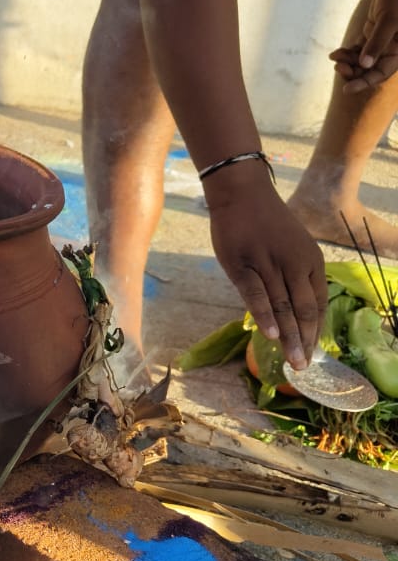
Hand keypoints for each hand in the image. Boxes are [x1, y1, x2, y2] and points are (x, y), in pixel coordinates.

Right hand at [204, 170, 326, 369]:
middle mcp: (295, 264)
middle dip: (305, 341)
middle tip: (302, 366)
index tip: (311, 353)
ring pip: (283, 306)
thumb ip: (294, 277)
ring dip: (289, 337)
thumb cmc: (266, 223)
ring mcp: (269, 264)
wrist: (243, 194)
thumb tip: (293, 311)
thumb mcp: (291, 248)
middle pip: (304, 309)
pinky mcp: (244, 265)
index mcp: (311, 261)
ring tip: (292, 361)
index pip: (318, 303)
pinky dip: (265, 315)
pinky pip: (257, 294)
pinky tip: (271, 335)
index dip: (315, 331)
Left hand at [330, 0, 397, 92]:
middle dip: (354, 71)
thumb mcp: (389, 19)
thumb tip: (365, 64)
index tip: (346, 89)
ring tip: (334, 57)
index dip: (364, 82)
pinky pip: (359, 48)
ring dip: (348, 62)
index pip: (382, 73)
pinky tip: (334, 54)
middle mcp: (392, 49)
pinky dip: (347, 52)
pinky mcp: (373, 32)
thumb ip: (377, 42)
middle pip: (370, 69)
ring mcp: (382, 41)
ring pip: (362, 59)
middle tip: (338, 68)